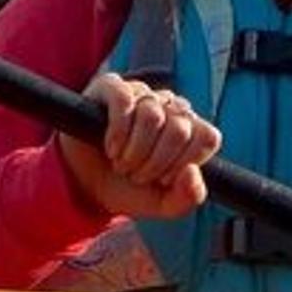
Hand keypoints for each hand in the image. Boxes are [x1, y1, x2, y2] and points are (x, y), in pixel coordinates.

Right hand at [57, 72, 220, 219]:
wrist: (84, 185)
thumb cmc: (127, 189)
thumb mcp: (162, 204)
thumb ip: (188, 197)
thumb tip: (193, 172)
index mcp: (189, 130)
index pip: (207, 137)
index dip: (185, 163)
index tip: (163, 179)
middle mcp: (169, 106)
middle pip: (179, 129)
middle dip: (155, 163)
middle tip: (137, 174)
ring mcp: (141, 94)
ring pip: (152, 116)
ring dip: (134, 151)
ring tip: (122, 163)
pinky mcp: (112, 87)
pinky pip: (124, 101)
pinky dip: (118, 132)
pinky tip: (110, 147)